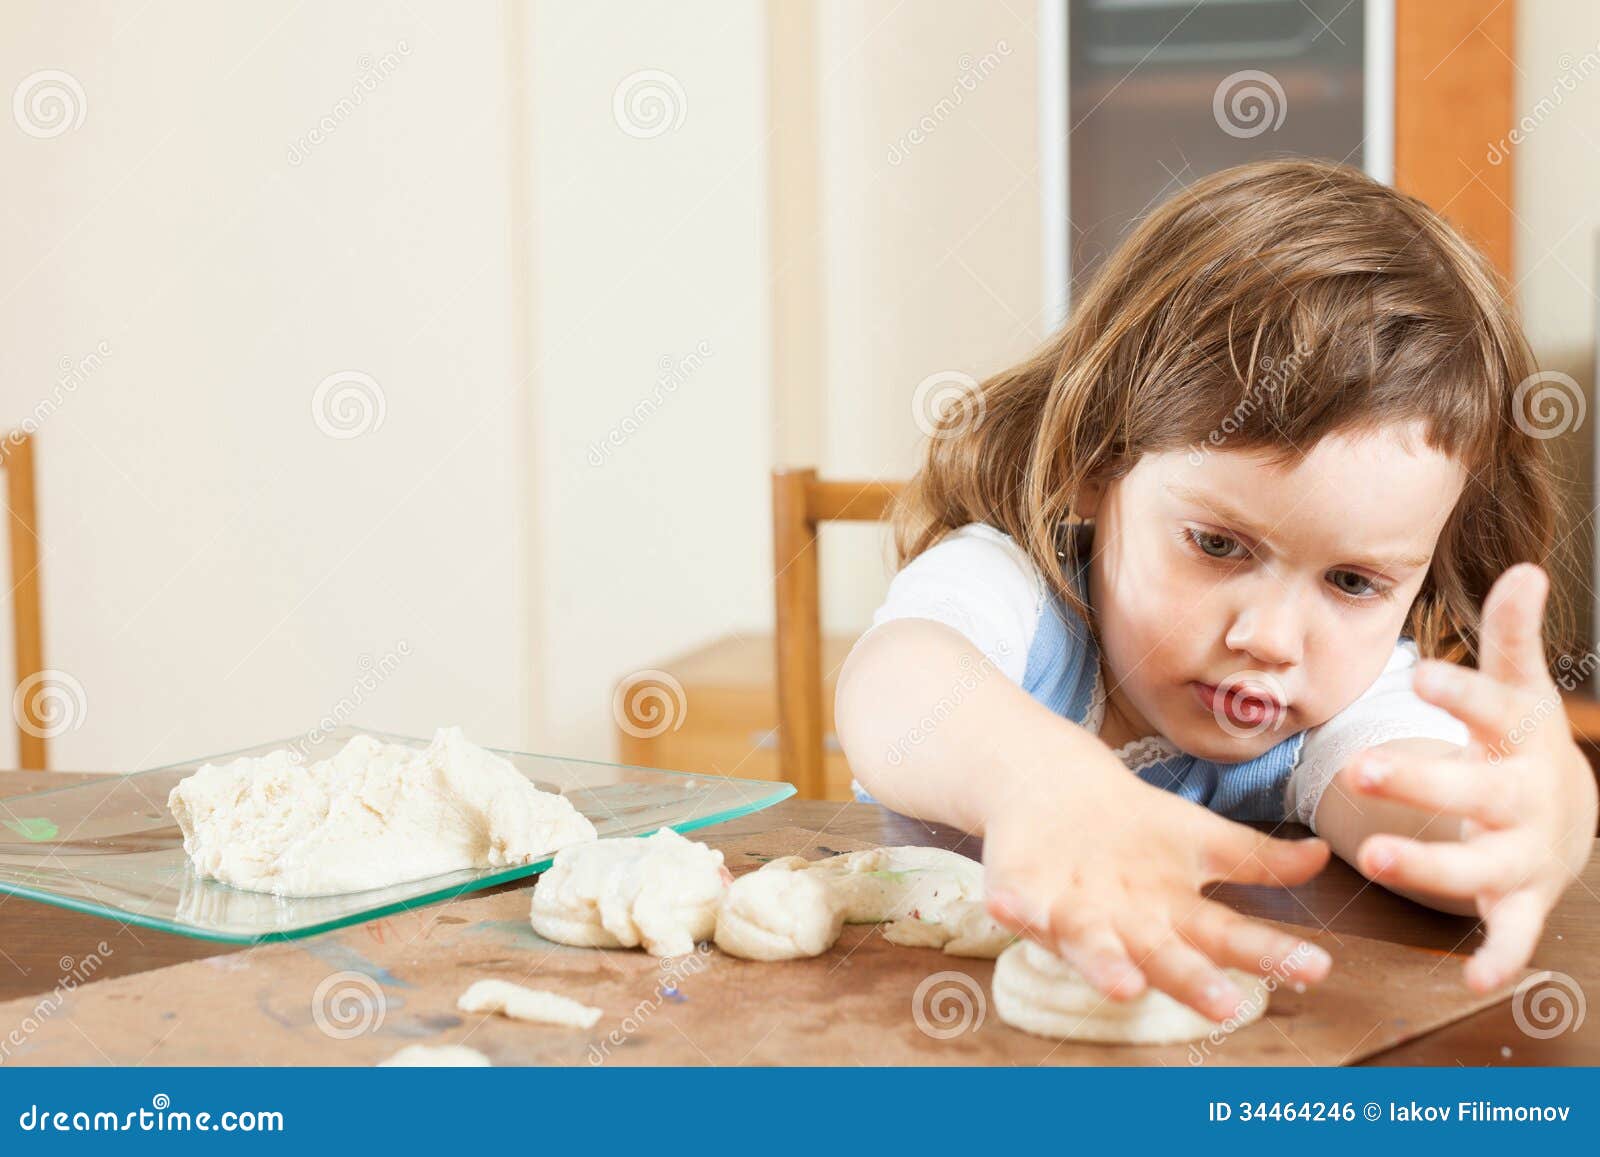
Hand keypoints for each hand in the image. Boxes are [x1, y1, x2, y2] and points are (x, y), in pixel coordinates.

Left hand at [981, 753, 1332, 1021]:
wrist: (1052, 792)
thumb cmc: (1133, 827)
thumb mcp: (1197, 838)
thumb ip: (1256, 858)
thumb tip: (1324, 855)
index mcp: (1174, 913)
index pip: (1230, 937)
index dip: (1271, 954)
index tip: (1318, 968)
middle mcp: (1126, 925)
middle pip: (1164, 956)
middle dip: (1190, 982)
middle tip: (1223, 1008)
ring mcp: (1070, 914)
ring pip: (1090, 946)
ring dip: (1104, 965)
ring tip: (1123, 985)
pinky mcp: (1019, 893)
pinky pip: (1016, 905)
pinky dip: (1013, 910)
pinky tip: (1008, 908)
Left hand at [1348, 564, 1597, 991]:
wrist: (1563, 812)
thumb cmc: (1518, 740)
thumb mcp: (1517, 688)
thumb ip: (1511, 635)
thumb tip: (1527, 568)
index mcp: (1517, 735)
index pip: (1487, 706)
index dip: (1456, 691)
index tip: (1418, 672)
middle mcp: (1523, 795)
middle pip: (1473, 789)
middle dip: (1419, 781)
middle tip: (1357, 769)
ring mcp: (1524, 851)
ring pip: (1479, 864)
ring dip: (1430, 863)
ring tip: (1373, 858)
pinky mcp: (1522, 899)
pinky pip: (1511, 932)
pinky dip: (1498, 955)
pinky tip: (1473, 977)